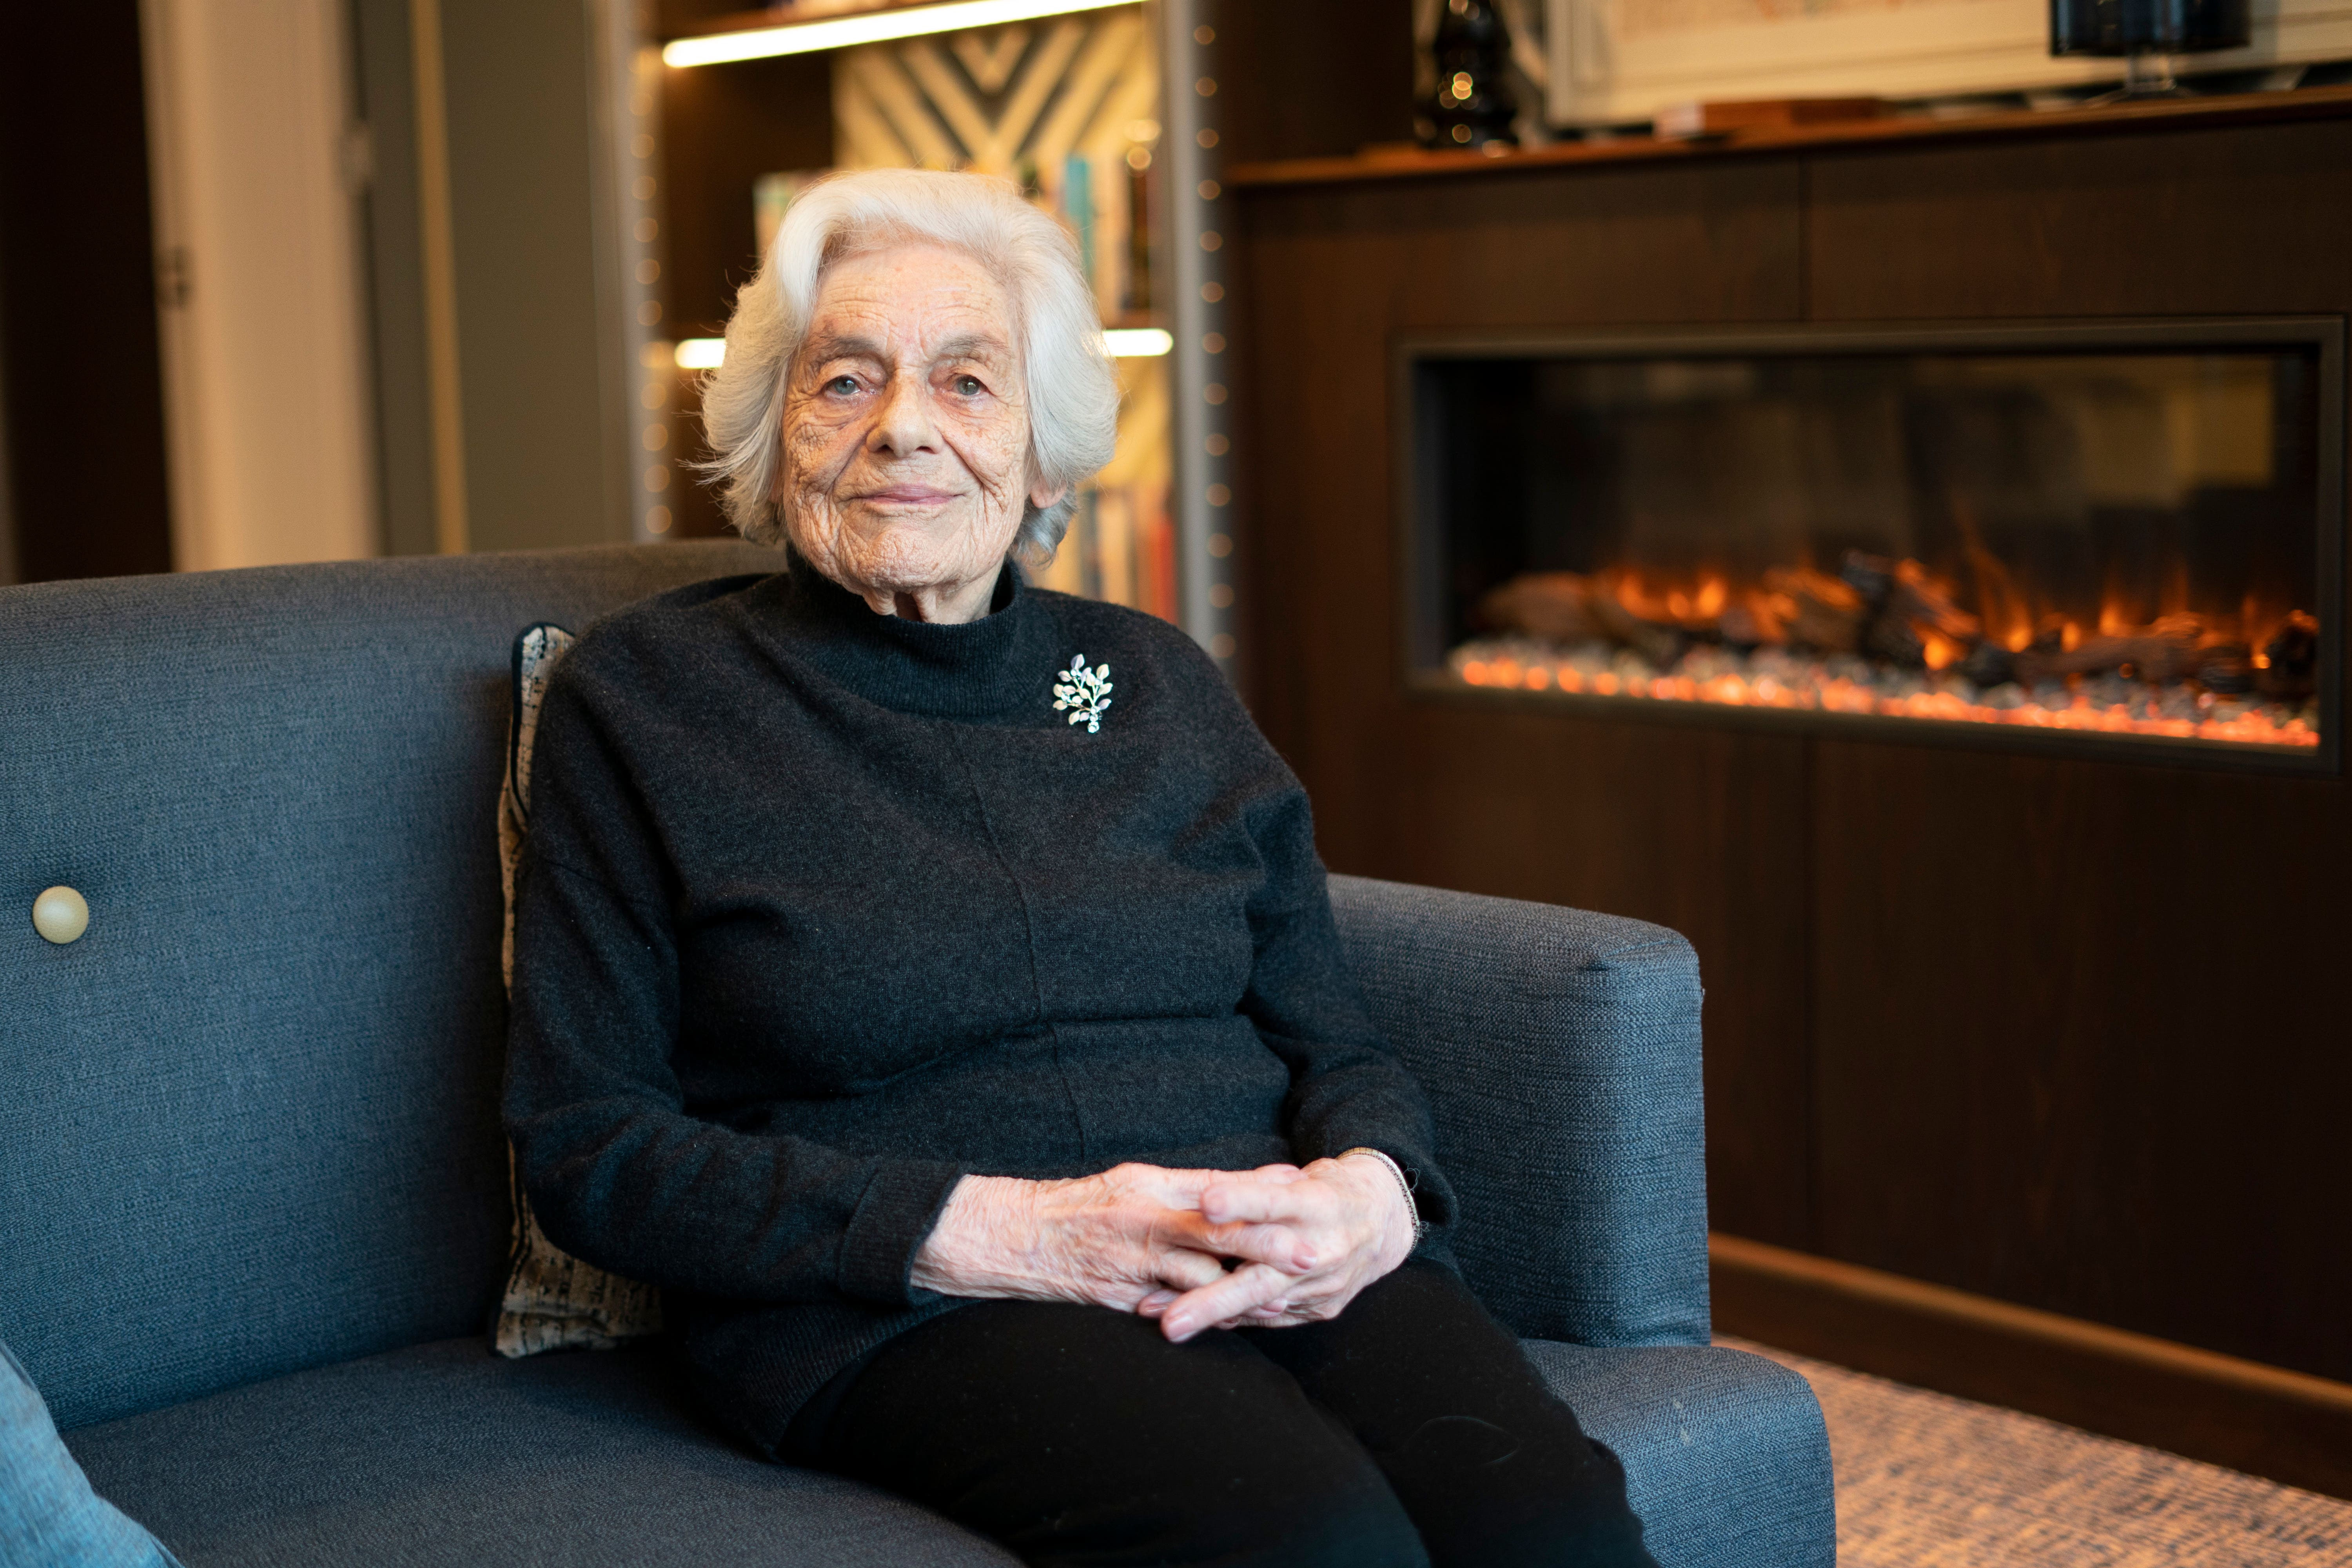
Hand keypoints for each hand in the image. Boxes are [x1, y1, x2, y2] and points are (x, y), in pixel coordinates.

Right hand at [908, 1162, 1314, 1312]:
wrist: (1021, 1238)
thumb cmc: (1086, 1205)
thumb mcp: (1138, 1181)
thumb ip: (1192, 1186)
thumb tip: (1251, 1184)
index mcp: (1152, 1187)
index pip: (1216, 1189)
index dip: (1260, 1195)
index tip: (1303, 1194)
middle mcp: (1146, 1223)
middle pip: (1216, 1234)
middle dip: (1265, 1246)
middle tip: (1308, 1254)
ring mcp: (1135, 1264)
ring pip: (1199, 1279)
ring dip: (1239, 1290)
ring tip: (1281, 1299)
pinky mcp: (1124, 1298)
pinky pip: (1172, 1309)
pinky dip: (1201, 1314)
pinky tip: (1229, 1320)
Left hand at [1139, 1153, 1415, 1341]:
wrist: (1383, 1222)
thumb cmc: (1326, 1191)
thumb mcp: (1298, 1178)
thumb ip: (1254, 1187)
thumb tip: (1199, 1193)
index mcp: (1316, 1205)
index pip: (1273, 1202)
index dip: (1241, 1203)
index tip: (1205, 1205)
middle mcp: (1321, 1250)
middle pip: (1262, 1279)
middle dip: (1211, 1300)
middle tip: (1168, 1321)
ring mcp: (1322, 1286)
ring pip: (1259, 1305)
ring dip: (1209, 1314)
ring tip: (1163, 1320)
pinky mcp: (1321, 1309)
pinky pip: (1270, 1318)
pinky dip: (1234, 1318)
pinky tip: (1197, 1321)